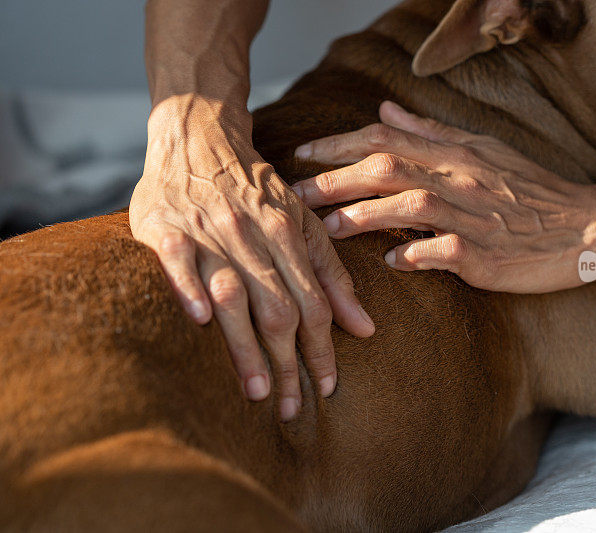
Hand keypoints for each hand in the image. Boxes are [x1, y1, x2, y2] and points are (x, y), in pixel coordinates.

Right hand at [130, 95, 374, 418]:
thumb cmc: (256, 190)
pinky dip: (189, 289)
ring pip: (233, 293)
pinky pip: (177, 261)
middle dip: (288, 363)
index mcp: (290, 236)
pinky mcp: (165, 226)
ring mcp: (208, 231)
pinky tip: (201, 322)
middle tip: (290, 408)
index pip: (314, 304)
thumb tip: (365, 329)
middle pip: (278, 308)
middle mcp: (253, 236)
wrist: (199, 137)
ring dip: (245, 344)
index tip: (329, 388)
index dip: (323, 349)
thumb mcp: (304, 223)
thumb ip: (333, 276)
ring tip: (255, 391)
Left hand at [292, 101, 595, 293]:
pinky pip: (442, 251)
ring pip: (409, 205)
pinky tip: (391, 260)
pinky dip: (414, 253)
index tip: (304, 155)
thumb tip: (385, 112)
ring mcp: (473, 218)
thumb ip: (431, 132)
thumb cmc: (529, 190)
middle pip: (387, 169)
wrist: (585, 226)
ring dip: (364, 215)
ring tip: (330, 229)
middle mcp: (460, 179)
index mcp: (455, 153)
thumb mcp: (483, 149)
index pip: (386, 140)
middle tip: (297, 196)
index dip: (340, 145)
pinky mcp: (486, 256)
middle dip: (335, 181)